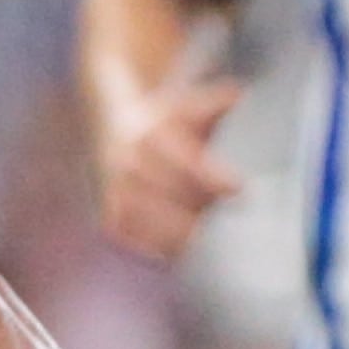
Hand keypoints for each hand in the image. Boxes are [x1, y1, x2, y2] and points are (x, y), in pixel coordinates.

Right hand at [92, 70, 243, 262]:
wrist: (115, 124)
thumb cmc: (165, 121)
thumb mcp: (187, 105)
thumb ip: (214, 103)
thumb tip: (236, 95)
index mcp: (151, 134)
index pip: (185, 161)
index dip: (213, 178)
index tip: (239, 189)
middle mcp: (129, 162)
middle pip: (168, 194)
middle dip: (197, 207)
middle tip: (219, 216)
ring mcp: (116, 188)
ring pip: (146, 218)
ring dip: (175, 233)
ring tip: (199, 240)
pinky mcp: (109, 210)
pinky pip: (126, 233)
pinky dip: (147, 246)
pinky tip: (171, 253)